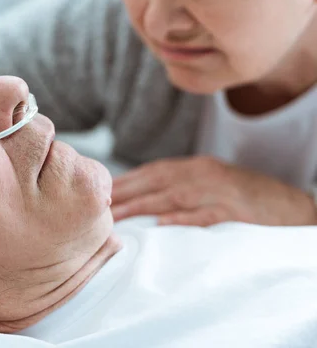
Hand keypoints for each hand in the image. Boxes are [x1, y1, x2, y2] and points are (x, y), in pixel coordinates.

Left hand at [111, 156, 316, 226]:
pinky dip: (181, 219)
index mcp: (196, 166)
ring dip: (142, 206)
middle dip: (125, 193)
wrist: (294, 205)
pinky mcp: (234, 210)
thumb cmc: (247, 196)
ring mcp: (219, 191)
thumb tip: (145, 197)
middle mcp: (203, 174)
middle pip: (156, 182)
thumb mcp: (212, 182)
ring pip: (172, 197)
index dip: (126, 181)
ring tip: (117, 217)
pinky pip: (204, 215)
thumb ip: (182, 185)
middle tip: (98, 206)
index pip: (153, 171)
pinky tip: (161, 225)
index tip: (101, 192)